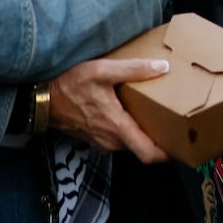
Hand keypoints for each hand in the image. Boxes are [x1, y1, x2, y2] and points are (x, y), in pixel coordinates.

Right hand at [48, 56, 170, 161]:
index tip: (183, 145)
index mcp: (117, 127)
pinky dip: (129, 130)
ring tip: (156, 114)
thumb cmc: (69, 85)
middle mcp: (111, 141)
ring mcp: (101, 141)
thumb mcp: (102, 70)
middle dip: (159, 139)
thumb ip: (134, 69)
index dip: (167, 154)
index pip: (148, 154)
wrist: (39, 100)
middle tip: (175, 123)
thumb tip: (163, 67)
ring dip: (143, 134)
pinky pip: (118, 139)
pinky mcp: (94, 137)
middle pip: (142, 148)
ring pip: (130, 143)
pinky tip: (133, 112)